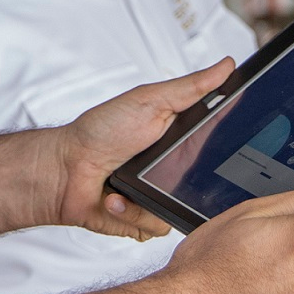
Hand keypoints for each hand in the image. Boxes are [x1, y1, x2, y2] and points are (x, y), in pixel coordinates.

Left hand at [52, 59, 234, 240]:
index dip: (228, 143)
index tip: (229, 140)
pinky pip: (158, 227)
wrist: (64, 169)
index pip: (218, 142)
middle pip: (208, 183)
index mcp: (180, 138)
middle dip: (185, 175)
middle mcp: (174, 168)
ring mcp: (160, 195)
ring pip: (184, 208)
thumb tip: (226, 66)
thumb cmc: (101, 130)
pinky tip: (115, 198)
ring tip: (128, 181)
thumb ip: (191, 87)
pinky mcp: (145, 219)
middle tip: (160, 162)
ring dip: (150, 196)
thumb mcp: (150, 100)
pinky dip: (133, 213)